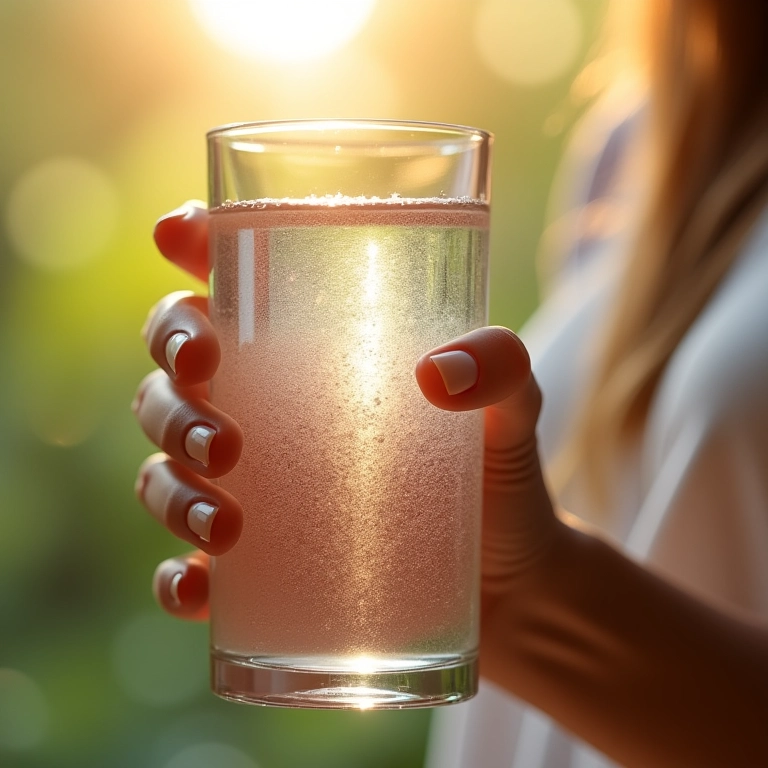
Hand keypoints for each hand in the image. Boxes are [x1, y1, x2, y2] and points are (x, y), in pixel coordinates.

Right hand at [134, 202, 564, 635]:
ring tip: (225, 525)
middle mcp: (265, 409)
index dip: (190, 244)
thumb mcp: (512, 407)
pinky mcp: (258, 566)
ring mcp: (254, 489)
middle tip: (222, 435)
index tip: (177, 236)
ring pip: (164, 467)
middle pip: (173, 375)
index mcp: (310, 350)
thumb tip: (441, 372)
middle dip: (174, 391)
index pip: (231, 280)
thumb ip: (502, 366)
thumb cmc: (494, 472)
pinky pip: (188, 569)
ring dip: (172, 489)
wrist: (508, 581)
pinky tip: (199, 589)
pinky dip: (178, 580)